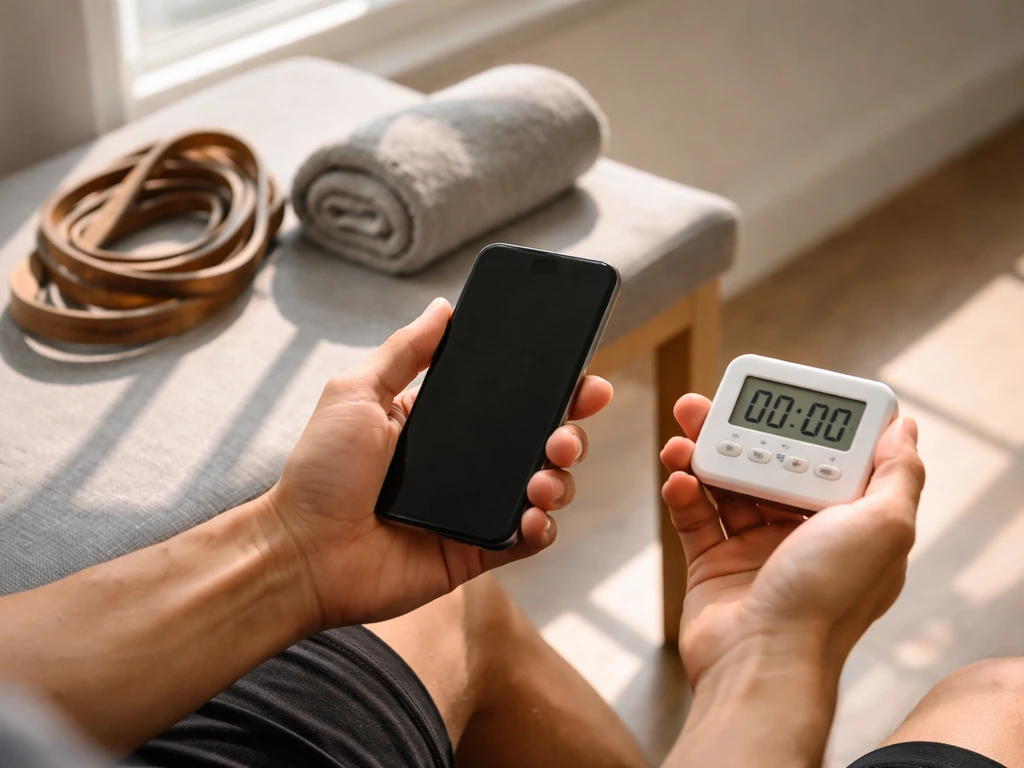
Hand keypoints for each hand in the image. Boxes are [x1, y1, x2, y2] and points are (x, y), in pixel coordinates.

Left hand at [267, 297, 612, 629]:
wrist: (302, 552)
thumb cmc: (320, 471)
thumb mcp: (357, 393)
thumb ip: (405, 352)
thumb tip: (443, 307)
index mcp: (440, 422)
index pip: (508, 399)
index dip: (550, 387)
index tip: (582, 376)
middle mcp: (464, 463)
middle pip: (538, 440)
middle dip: (569, 431)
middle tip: (567, 432)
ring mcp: (472, 508)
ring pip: (543, 487)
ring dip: (560, 478)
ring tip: (544, 478)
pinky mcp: (475, 551)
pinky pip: (527, 539)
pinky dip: (543, 527)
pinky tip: (534, 515)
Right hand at [661, 394, 924, 687]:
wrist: (762, 662)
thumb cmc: (826, 601)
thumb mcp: (884, 527)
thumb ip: (898, 474)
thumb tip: (904, 428)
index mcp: (847, 525)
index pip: (824, 459)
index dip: (801, 426)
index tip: (777, 399)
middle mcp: (803, 536)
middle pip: (766, 466)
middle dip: (734, 433)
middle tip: (703, 408)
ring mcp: (756, 552)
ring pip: (725, 487)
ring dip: (700, 457)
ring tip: (682, 441)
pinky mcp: (714, 567)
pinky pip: (696, 519)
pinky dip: (684, 495)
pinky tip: (679, 481)